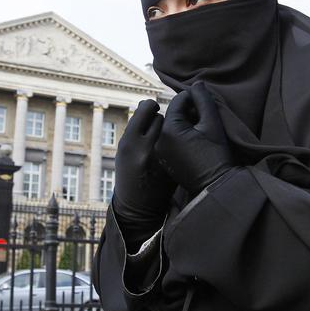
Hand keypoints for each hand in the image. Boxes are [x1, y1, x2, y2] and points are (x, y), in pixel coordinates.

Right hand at [112, 99, 176, 246]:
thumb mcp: (125, 150)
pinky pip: (183, 143)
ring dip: (176, 128)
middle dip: (165, 118)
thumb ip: (136, 128)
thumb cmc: (130, 173)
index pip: (147, 108)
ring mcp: (163, 158)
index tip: (152, 108)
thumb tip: (149, 103)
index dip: (151, 107)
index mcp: (129, 142)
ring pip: (175, 129)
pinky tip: (179, 149)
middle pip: (163, 117)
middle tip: (161, 126)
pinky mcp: (175, 167)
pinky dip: (184, 141)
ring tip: (169, 138)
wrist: (139, 207)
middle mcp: (146, 149)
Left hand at [154, 81, 234, 196]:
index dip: (193, 99)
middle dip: (187, 113)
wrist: (214, 188)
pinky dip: (178, 138)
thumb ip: (204, 101)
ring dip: (182, 125)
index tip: (205, 105)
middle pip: (171, 115)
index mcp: (169, 130)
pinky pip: (167, 141)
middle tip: (203, 121)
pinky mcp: (162, 161)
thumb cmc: (216, 155)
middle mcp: (158, 140)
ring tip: (199, 133)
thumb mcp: (213, 125)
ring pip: (169, 128)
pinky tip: (192, 144)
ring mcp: (158, 152)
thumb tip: (197, 84)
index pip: (178, 102)